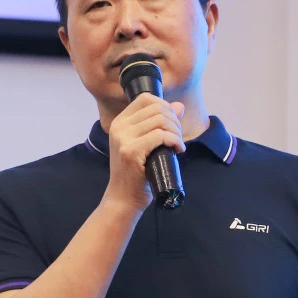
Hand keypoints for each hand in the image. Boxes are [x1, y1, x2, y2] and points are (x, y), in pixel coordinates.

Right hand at [102, 93, 185, 213]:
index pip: (145, 98)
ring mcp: (123, 138)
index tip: (172, 123)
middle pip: (156, 108)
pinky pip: (160, 135)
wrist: (124, 199)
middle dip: (174, 120)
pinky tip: (178, 150)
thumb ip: (159, 124)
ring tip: (178, 145)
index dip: (165, 105)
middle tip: (178, 137)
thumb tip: (179, 106)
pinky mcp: (131, 151)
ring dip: (176, 131)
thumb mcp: (145, 145)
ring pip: (160, 120)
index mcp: (119, 122)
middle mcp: (119, 127)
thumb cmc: (136, 174)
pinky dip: (174, 140)